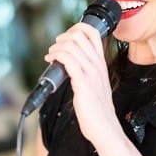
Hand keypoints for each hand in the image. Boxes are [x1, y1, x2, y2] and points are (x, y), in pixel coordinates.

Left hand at [44, 23, 117, 144]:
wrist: (104, 127)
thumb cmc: (97, 109)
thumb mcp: (94, 84)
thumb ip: (86, 71)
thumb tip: (69, 63)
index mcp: (101, 63)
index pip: (93, 33)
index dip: (77, 28)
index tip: (65, 37)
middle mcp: (97, 64)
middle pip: (80, 35)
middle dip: (62, 37)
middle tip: (55, 47)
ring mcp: (91, 72)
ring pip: (72, 45)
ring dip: (56, 47)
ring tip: (50, 55)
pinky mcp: (82, 82)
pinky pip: (68, 60)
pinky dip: (56, 56)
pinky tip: (50, 61)